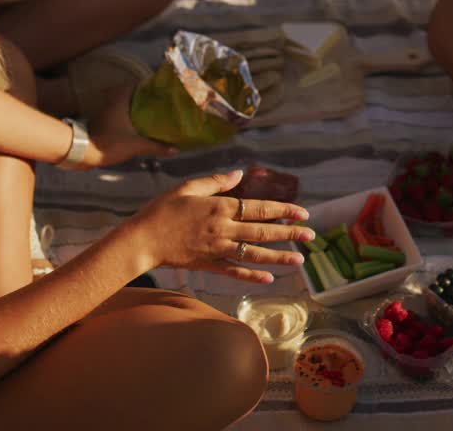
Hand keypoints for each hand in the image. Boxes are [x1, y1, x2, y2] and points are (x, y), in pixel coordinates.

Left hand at [84, 85, 175, 166]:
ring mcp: (105, 113)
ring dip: (134, 107)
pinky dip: (127, 117)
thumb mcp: (136, 146)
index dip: (144, 84)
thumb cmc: (110, 144)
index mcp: (119, 102)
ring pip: (123, 105)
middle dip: (142, 97)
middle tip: (156, 101)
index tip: (157, 88)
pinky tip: (137, 125)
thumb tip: (175, 148)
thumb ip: (155, 146)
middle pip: (128, 95)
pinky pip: (118, 114)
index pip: (132, 84)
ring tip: (150, 113)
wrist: (84, 153)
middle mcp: (111, 103)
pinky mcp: (102, 122)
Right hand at [127, 170, 314, 283]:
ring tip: (299, 260)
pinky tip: (269, 278)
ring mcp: (217, 249)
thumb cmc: (162, 210)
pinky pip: (234, 271)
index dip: (284, 210)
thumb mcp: (188, 187)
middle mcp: (223, 229)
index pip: (259, 208)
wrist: (141, 239)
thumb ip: (216, 181)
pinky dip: (252, 275)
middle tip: (311, 236)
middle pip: (263, 232)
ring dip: (278, 257)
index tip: (303, 212)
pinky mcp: (208, 264)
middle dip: (289, 234)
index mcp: (219, 207)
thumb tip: (239, 173)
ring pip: (254, 254)